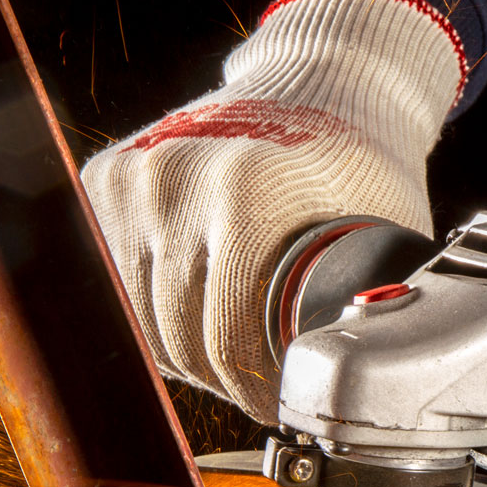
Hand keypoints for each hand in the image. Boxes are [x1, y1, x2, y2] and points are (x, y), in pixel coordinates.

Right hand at [80, 0, 464, 420]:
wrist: (323, 87)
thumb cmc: (355, 166)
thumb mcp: (381, 238)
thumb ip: (357, 311)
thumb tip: (333, 392)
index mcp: (247, 195)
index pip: (225, 344)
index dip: (253, 388)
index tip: (275, 398)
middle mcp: (176, 180)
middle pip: (177, 338)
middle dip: (221, 376)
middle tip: (255, 382)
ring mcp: (134, 176)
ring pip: (136, 319)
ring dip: (181, 349)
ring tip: (228, 345)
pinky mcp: (106, 179)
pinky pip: (114, 285)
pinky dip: (149, 310)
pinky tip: (193, 305)